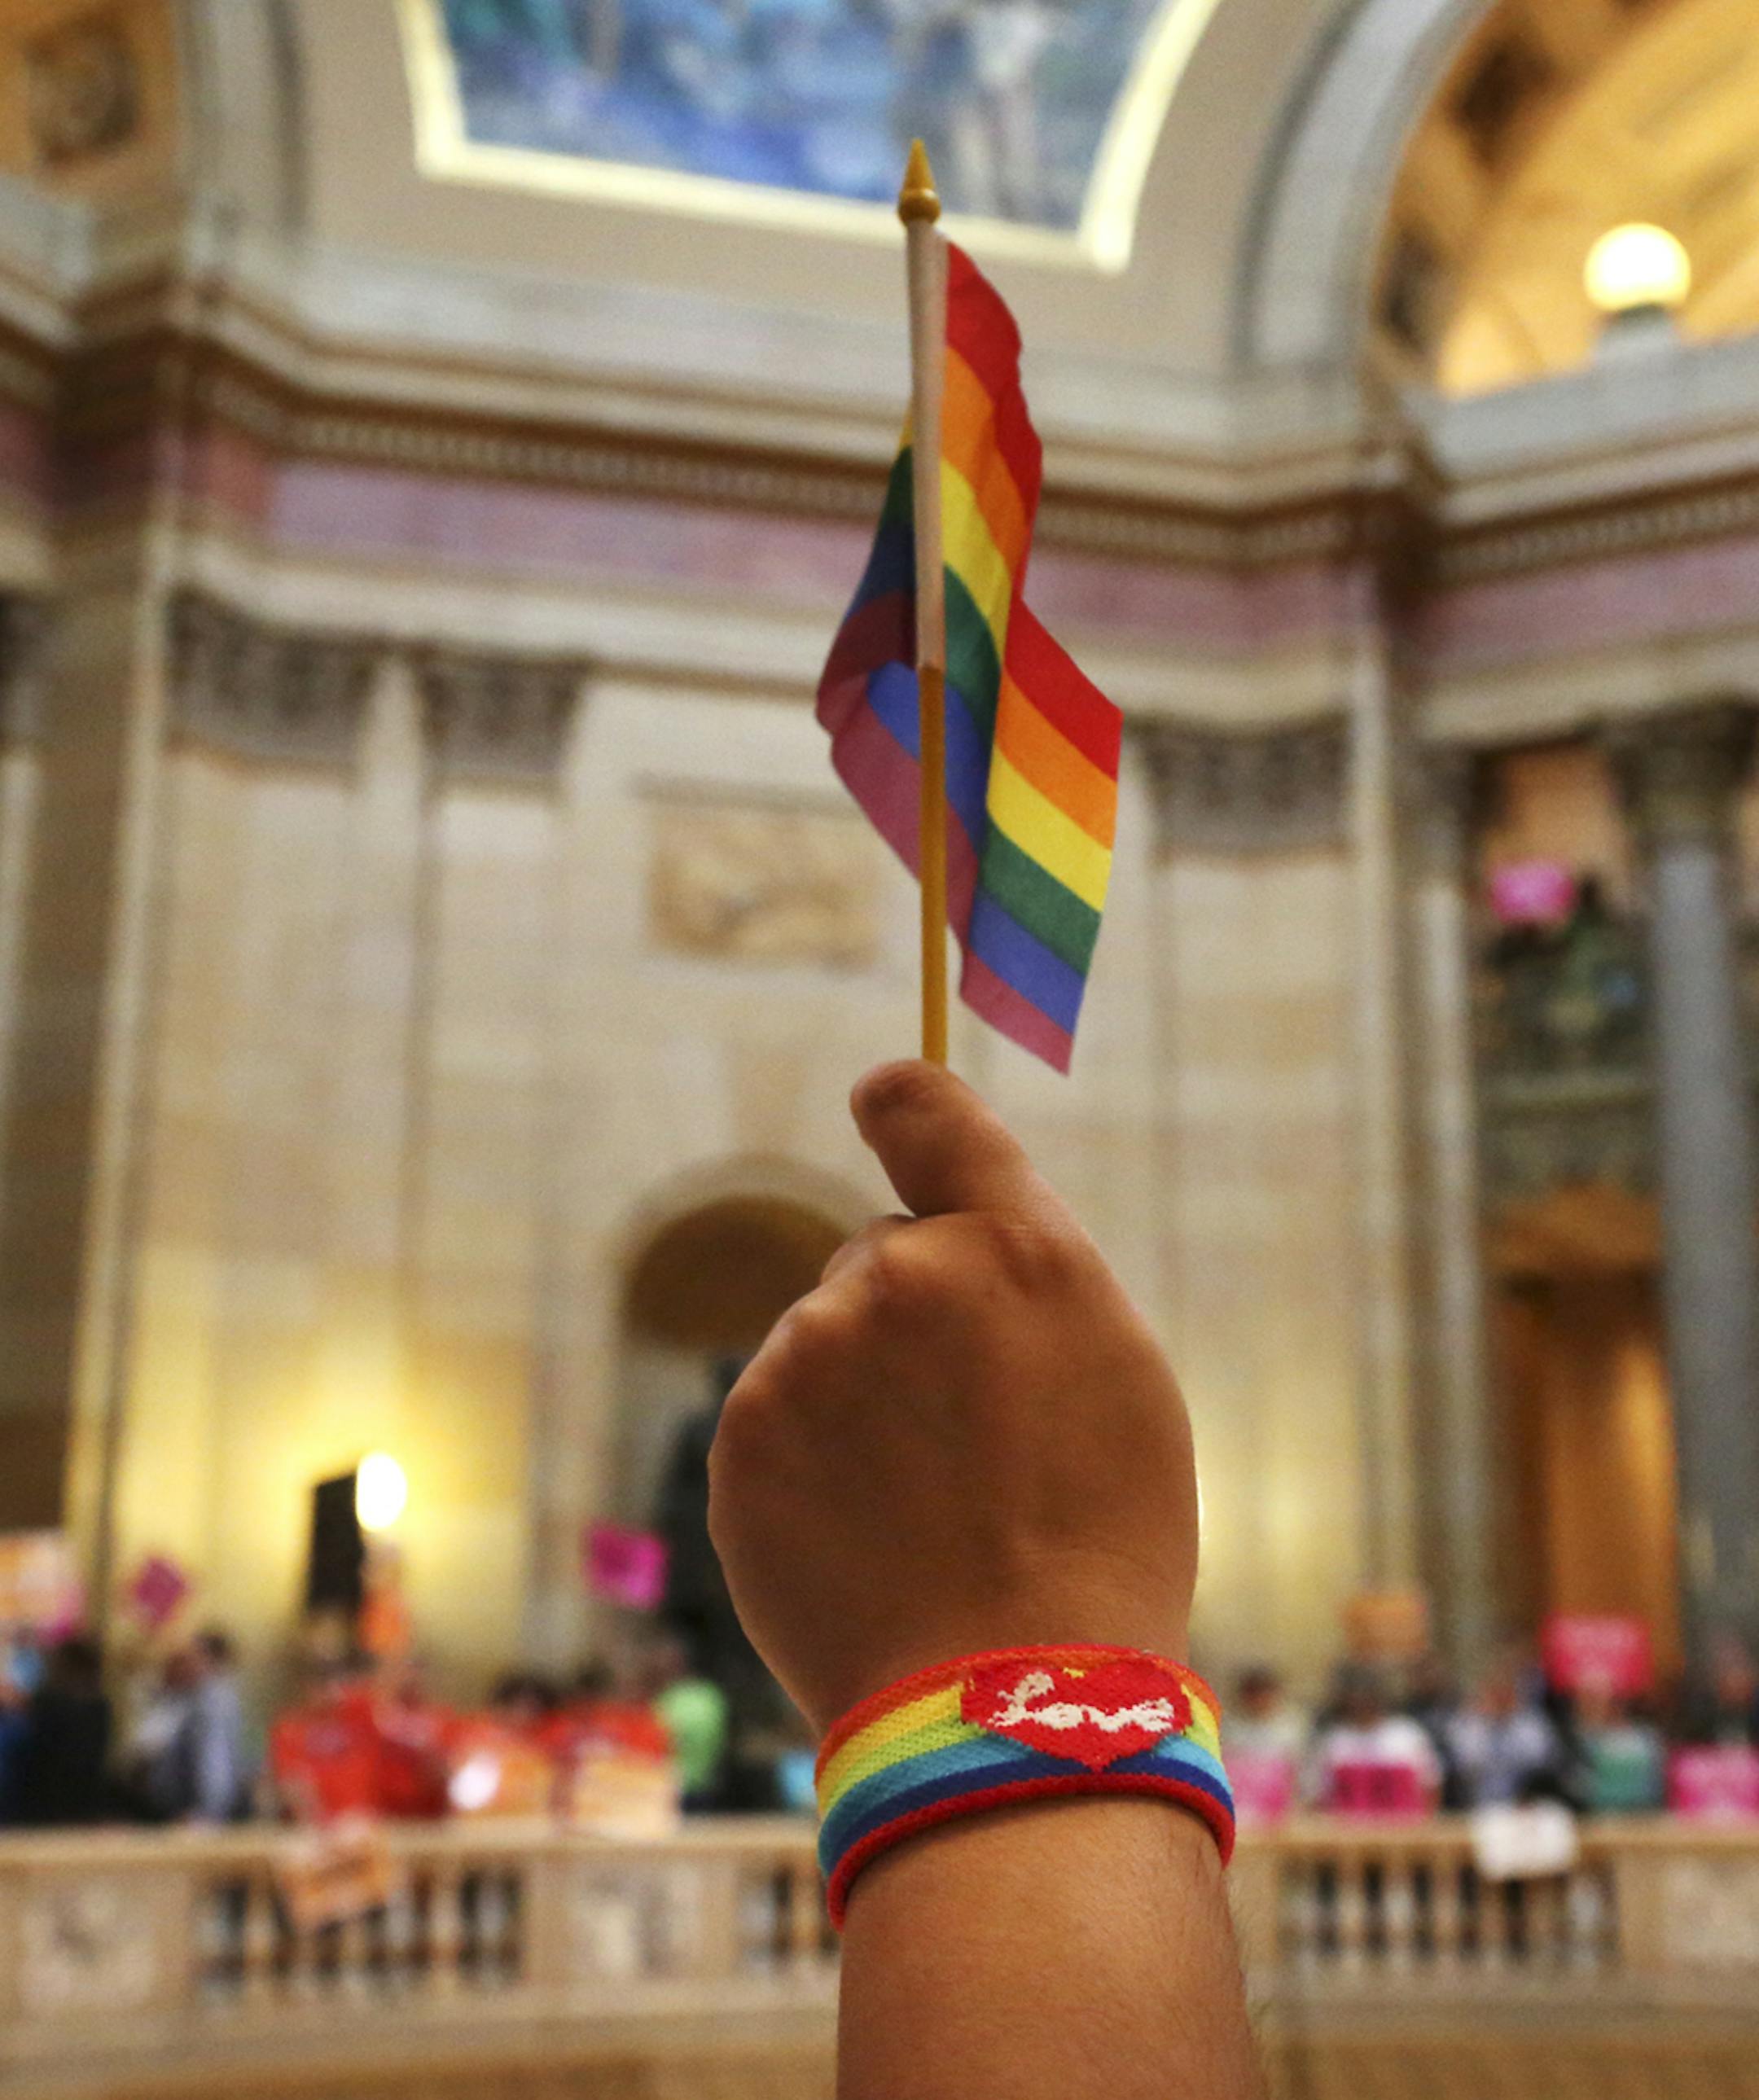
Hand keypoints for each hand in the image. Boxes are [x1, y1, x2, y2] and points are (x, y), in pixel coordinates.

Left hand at [708, 1059, 1198, 1734]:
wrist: (1008, 1699)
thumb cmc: (1099, 1543)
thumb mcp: (1113, 1374)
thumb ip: (1018, 1271)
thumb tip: (930, 1231)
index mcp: (1012, 1247)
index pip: (931, 1113)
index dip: (904, 1101)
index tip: (882, 1099)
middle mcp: (899, 1272)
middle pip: (879, 1255)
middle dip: (912, 1319)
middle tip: (971, 1437)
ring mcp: (808, 1351)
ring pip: (824, 1342)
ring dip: (860, 1398)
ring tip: (925, 1509)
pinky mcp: (743, 1431)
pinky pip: (779, 1417)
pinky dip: (809, 1462)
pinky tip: (866, 1536)